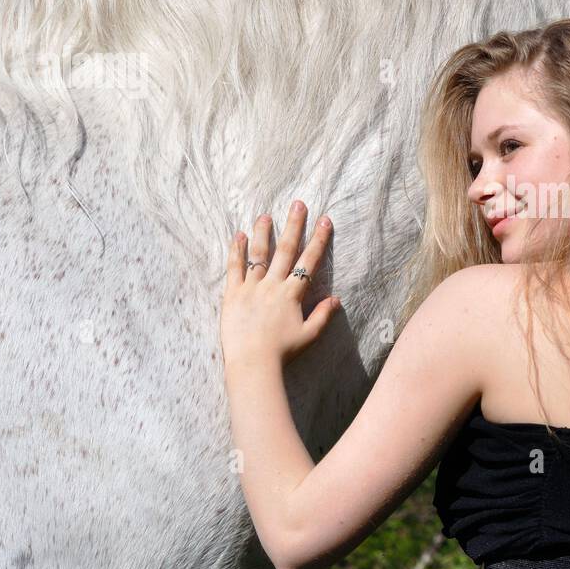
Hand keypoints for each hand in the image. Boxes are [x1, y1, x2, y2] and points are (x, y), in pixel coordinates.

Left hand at [221, 200, 341, 368]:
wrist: (253, 363)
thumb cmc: (282, 352)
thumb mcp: (308, 335)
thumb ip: (322, 315)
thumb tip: (337, 299)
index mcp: (292, 294)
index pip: (309, 262)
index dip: (318, 240)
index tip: (324, 220)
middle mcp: (273, 286)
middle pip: (286, 250)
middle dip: (294, 225)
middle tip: (298, 204)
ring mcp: (251, 288)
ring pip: (259, 254)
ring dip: (264, 233)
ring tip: (266, 215)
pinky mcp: (233, 294)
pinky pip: (234, 268)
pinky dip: (237, 251)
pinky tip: (239, 235)